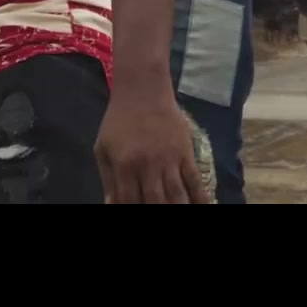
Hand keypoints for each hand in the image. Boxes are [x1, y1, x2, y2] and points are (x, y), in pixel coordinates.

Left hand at [96, 81, 209, 203]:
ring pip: (176, 196)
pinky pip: (194, 180)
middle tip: (158, 216)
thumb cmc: (119, 120)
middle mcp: (147, 166)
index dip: (131, 211)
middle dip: (156, 212)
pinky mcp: (185, 153)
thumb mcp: (103, 148)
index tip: (135, 213)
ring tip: (180, 214)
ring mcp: (168, 160)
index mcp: (124, 165)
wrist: (143, 91)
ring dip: (177, 208)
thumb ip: (108, 178)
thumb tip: (111, 204)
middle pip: (154, 202)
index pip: (128, 200)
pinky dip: (200, 198)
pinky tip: (203, 207)